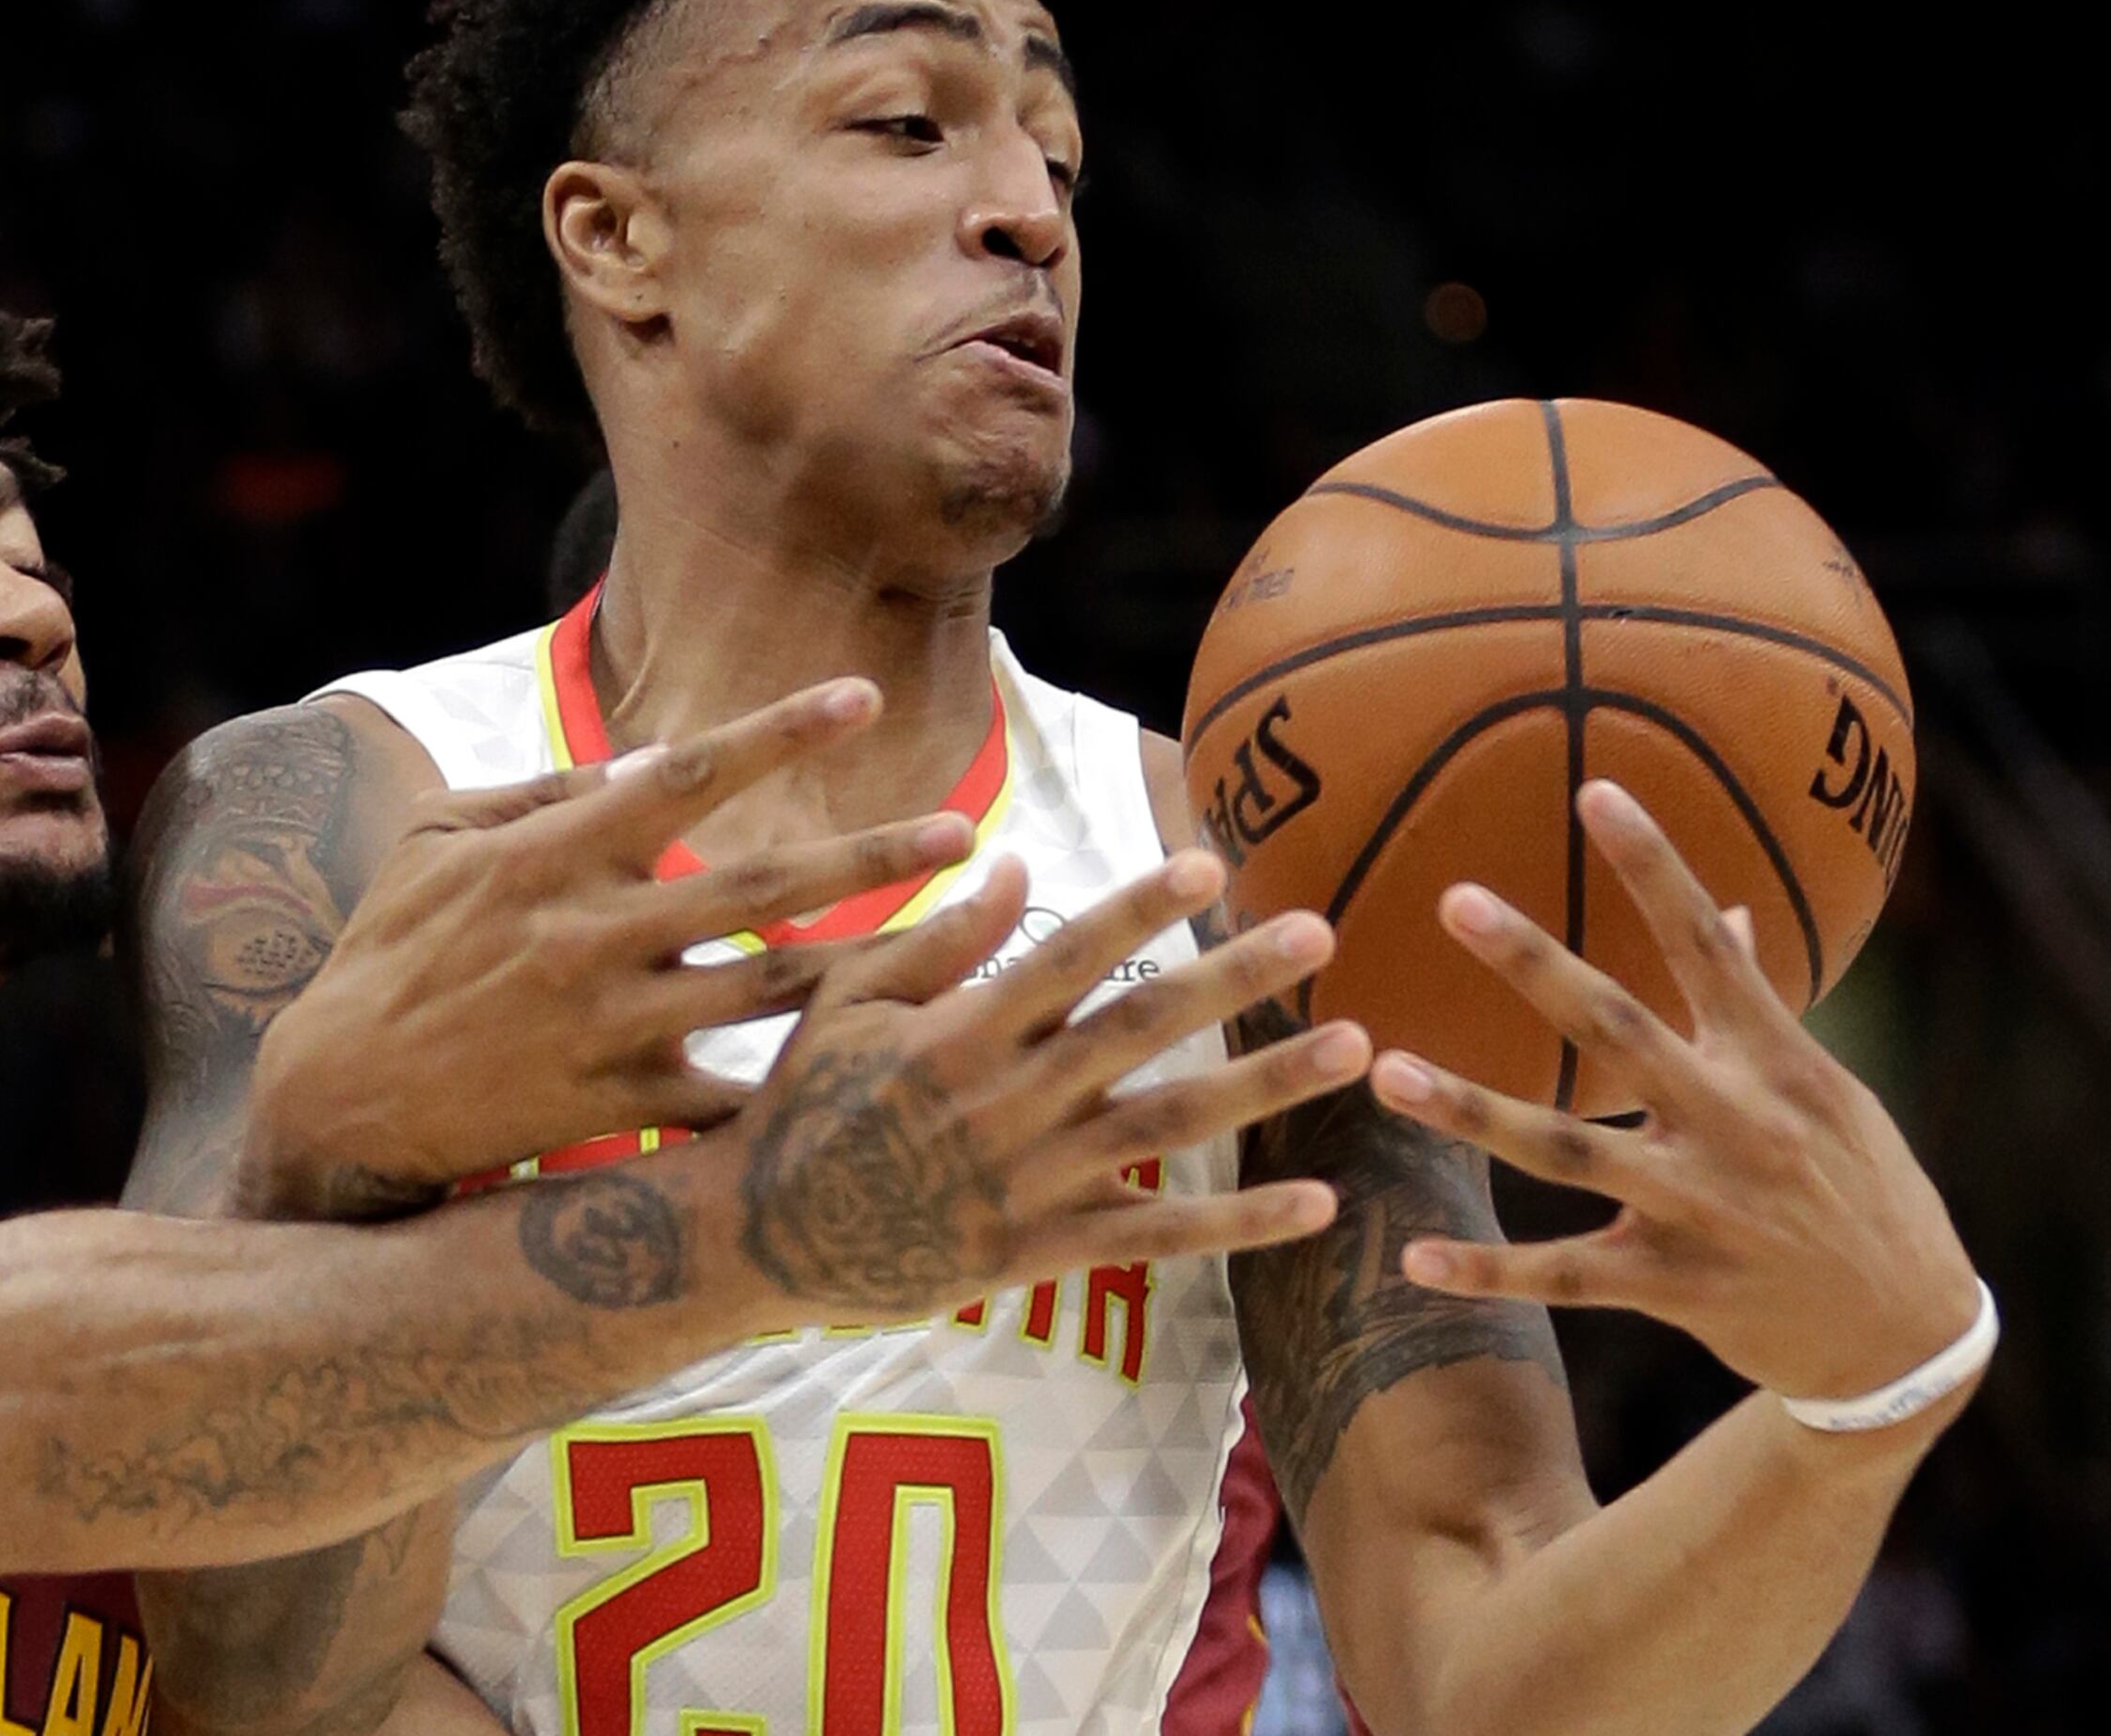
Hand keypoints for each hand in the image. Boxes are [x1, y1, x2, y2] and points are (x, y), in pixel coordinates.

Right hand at [239, 680, 974, 1216]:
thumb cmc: (389, 953)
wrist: (337, 1100)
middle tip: (962, 831)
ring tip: (960, 948)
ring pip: (771, 989)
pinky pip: (729, 1095)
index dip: (778, 732)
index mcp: (552, 854)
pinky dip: (800, 1088)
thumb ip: (539, 798)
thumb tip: (640, 763)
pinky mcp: (614, 1104)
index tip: (860, 696)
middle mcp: (592, 932)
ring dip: (871, 965)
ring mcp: (608, 1023)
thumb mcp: (432, 844)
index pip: (685, 773)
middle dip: (871, 856)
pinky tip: (879, 1077)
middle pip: (760, 885)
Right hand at [711, 847, 1365, 1324]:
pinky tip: (1318, 1200)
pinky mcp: (1038, 1249)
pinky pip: (1155, 1237)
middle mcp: (1005, 1099)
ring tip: (1353, 1047)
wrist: (756, 1234)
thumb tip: (1019, 860)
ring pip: (1167, 1125)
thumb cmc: (799, 1104)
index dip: (1140, 905)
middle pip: (1138, 1027)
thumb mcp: (847, 1003)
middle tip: (1320, 933)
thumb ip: (937, 935)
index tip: (1209, 861)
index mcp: (959, 1030)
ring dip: (1265, 1084)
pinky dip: (1239, 1224)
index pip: (1066, 953)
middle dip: (1233, 978)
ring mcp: (1028, 1179)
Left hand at [1366, 779, 1981, 1415]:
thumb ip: (1761, 1008)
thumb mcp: (1832, 1093)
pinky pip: (1565, 1274)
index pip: (1710, 945)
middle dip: (1536, 964)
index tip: (1596, 791)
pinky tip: (1412, 1259)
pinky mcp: (1676, 1285)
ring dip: (1472, 1112)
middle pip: (1619, 1030)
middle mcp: (1736, 1124)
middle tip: (1456, 899)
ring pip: (1567, 1152)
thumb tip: (1730, 908)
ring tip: (1387, 1074)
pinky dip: (1489, 1270)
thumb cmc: (1862, 1190)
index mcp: (1776, 1063)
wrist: (1908, 1336)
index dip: (1656, 867)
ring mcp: (1702, 1207)